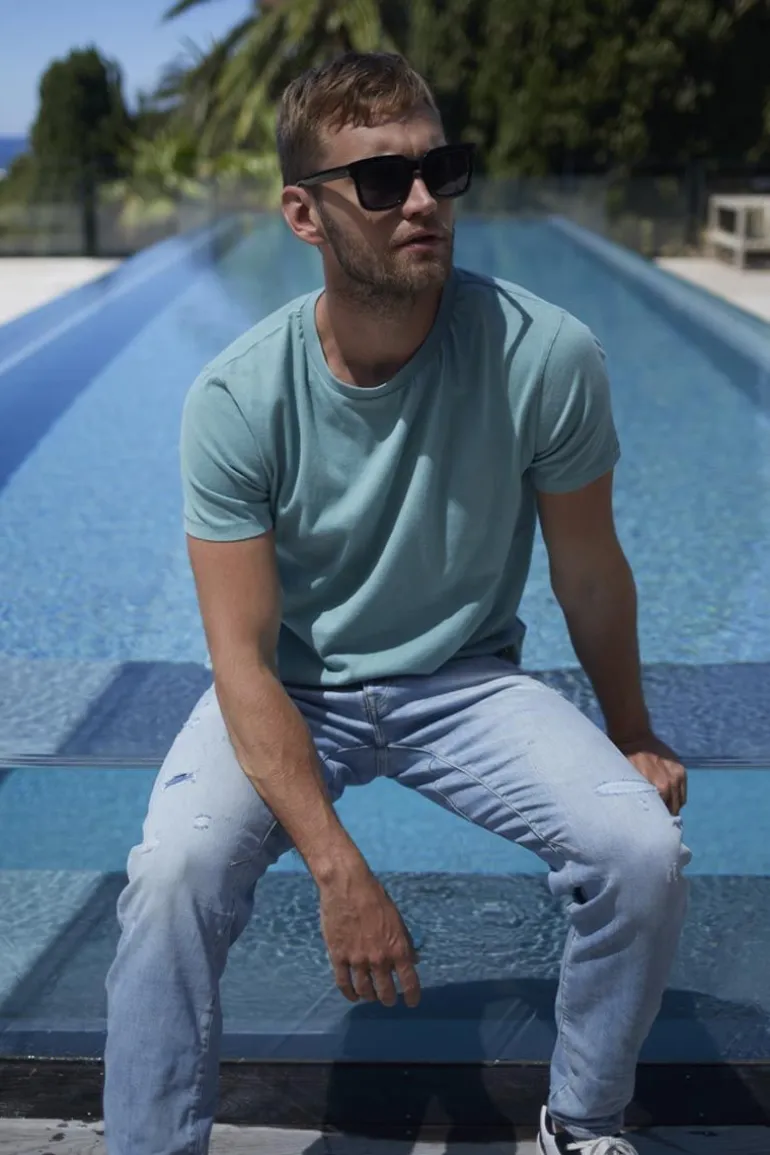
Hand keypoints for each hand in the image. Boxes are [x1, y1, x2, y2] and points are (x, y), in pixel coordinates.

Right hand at [319, 868, 420, 1007]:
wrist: (347, 886)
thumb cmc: (375, 898)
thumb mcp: (397, 919)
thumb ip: (405, 942)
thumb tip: (414, 960)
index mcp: (398, 948)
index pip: (409, 982)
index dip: (412, 996)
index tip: (412, 1002)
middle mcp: (379, 959)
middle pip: (385, 992)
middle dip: (389, 999)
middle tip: (388, 999)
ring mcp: (357, 960)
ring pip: (365, 991)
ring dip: (370, 997)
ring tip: (370, 996)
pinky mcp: (338, 957)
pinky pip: (344, 984)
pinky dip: (350, 994)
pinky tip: (353, 995)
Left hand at [613, 730, 686, 815]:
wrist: (633, 737)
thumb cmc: (625, 761)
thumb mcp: (626, 781)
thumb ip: (635, 798)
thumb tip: (637, 817)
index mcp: (657, 788)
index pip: (661, 815)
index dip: (656, 823)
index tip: (651, 827)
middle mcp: (669, 784)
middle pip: (672, 810)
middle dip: (664, 816)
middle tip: (655, 820)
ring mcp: (676, 776)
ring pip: (679, 802)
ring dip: (672, 806)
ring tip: (660, 807)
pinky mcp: (681, 770)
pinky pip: (682, 792)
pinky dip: (676, 797)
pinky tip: (666, 796)